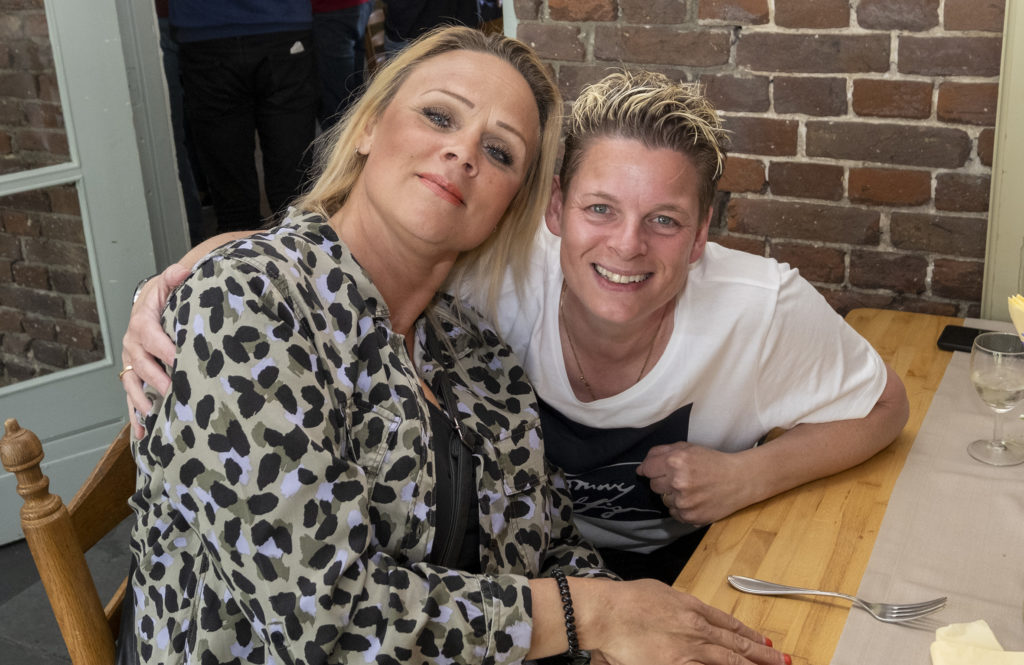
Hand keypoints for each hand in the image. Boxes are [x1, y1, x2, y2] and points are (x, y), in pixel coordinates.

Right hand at [120, 263, 188, 437]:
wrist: (152, 305)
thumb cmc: (166, 297)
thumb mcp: (169, 284)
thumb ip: (175, 277)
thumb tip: (183, 270)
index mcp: (142, 323)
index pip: (152, 336)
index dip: (165, 348)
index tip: (180, 360)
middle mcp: (133, 345)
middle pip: (142, 365)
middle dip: (157, 380)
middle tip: (174, 392)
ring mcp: (132, 363)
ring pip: (133, 385)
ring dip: (142, 402)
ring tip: (154, 416)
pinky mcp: (135, 376)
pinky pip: (132, 398)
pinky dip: (135, 417)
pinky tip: (142, 434)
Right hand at [584, 579, 787, 664]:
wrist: (606, 612)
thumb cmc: (625, 600)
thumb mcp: (659, 592)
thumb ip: (678, 604)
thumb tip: (689, 611)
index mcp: (692, 607)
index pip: (729, 624)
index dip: (749, 635)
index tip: (765, 642)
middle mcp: (696, 629)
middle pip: (736, 645)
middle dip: (762, 655)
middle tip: (783, 661)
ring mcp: (688, 650)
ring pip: (727, 662)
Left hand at [637, 442, 751, 525]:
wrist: (740, 480)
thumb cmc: (712, 461)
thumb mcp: (687, 448)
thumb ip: (660, 453)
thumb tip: (640, 468)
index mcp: (675, 461)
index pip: (646, 469)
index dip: (652, 469)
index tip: (659, 470)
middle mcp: (678, 482)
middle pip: (653, 486)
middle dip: (663, 482)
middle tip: (682, 478)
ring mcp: (684, 502)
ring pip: (663, 501)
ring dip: (673, 496)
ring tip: (692, 489)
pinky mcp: (690, 517)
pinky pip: (674, 513)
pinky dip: (681, 508)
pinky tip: (696, 500)